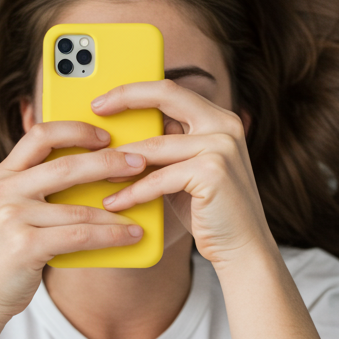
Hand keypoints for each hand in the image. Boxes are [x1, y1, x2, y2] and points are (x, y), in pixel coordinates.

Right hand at [0, 120, 147, 319]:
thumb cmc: (8, 252)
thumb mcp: (15, 210)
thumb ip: (40, 188)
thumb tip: (96, 170)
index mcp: (5, 174)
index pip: (41, 134)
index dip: (77, 130)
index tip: (106, 136)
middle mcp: (6, 189)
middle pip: (67, 165)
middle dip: (109, 161)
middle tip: (139, 162)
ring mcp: (12, 216)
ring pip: (80, 208)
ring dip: (118, 209)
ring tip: (144, 207)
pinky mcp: (24, 245)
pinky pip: (80, 236)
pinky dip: (111, 235)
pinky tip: (131, 235)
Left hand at [92, 80, 275, 268]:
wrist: (242, 248)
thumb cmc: (207, 212)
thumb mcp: (185, 171)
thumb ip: (166, 149)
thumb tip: (121, 137)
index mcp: (219, 119)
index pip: (172, 91)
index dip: (135, 91)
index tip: (105, 100)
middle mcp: (224, 126)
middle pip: (166, 96)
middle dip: (126, 98)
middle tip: (96, 110)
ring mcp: (221, 147)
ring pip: (155, 146)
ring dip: (120, 161)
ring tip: (95, 172)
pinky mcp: (212, 173)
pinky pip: (159, 179)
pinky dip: (133, 192)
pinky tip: (114, 202)